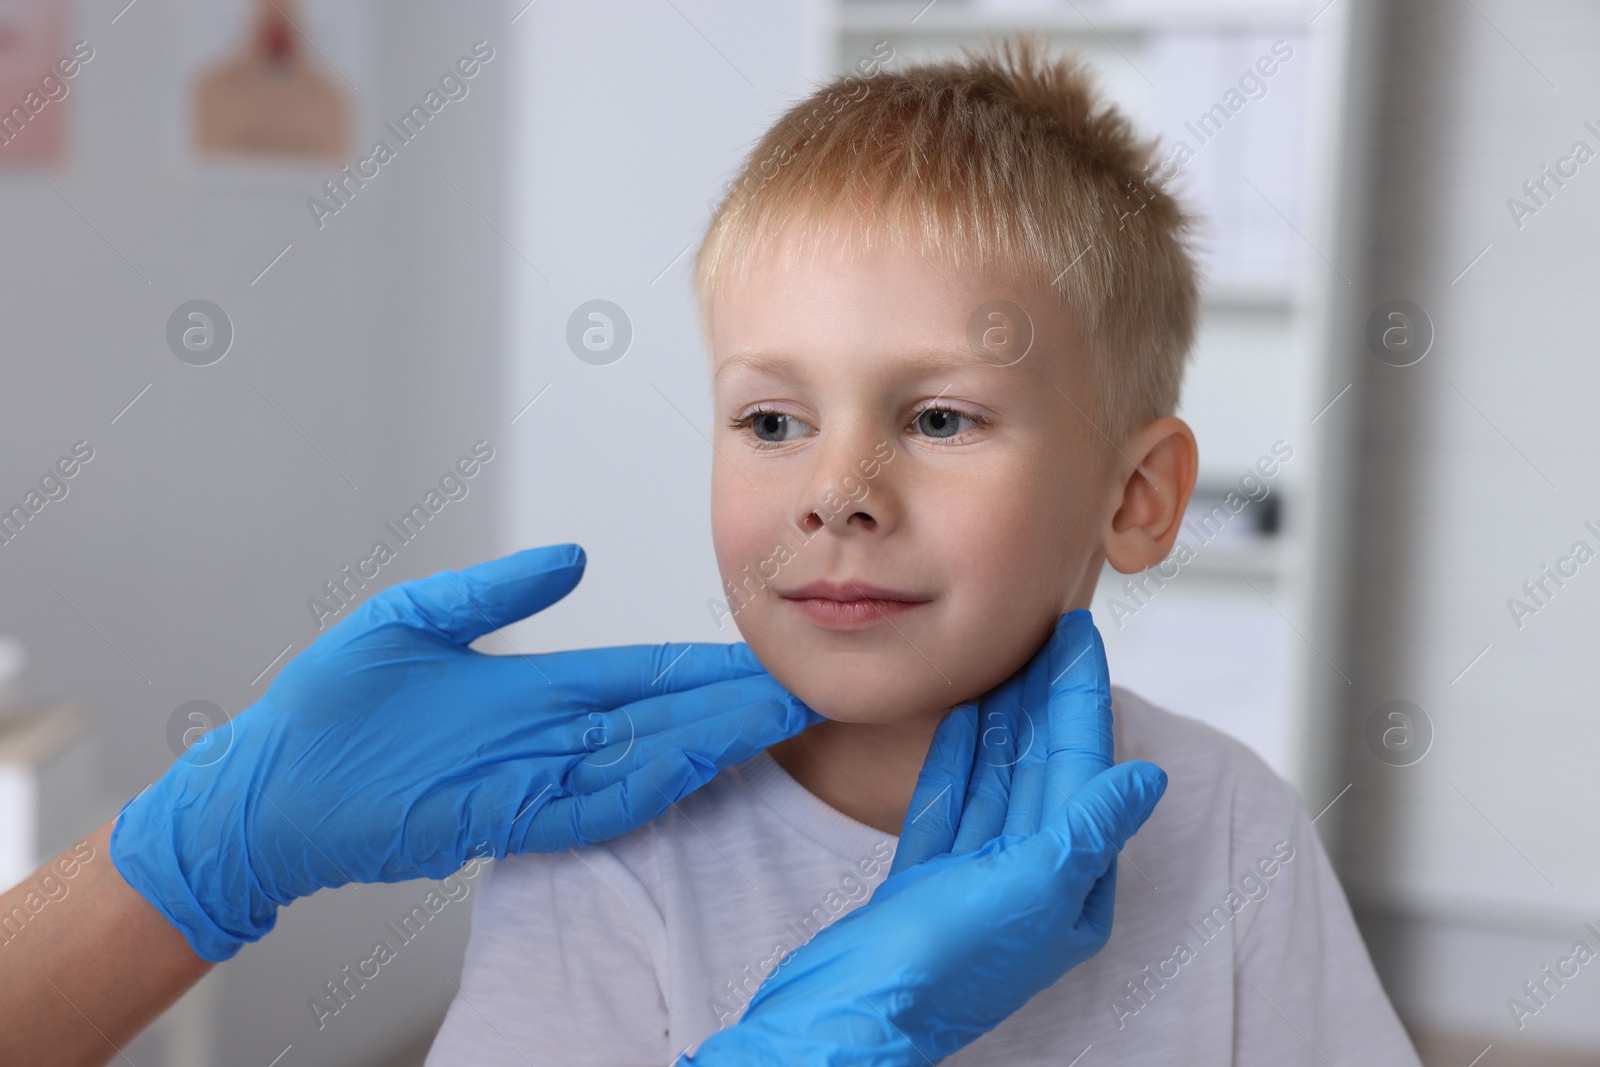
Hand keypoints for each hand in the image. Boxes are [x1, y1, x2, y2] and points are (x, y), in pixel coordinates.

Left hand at [111, 544, 818, 961]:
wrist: (266, 788)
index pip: (638, 675)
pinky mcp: (503, 813)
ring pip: (645, 759)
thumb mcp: (416, 620)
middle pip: (660, 717)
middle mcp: (545, 734)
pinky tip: (698, 757)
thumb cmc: (328, 713)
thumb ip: (496, 592)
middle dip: (732, 704)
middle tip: (802, 684)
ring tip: (775, 714)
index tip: (756, 653)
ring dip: (712, 738)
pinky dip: (651, 781)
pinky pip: (596, 802)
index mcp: (532, 689)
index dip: (700, 666)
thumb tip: (573, 557)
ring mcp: (531, 776)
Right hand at [686, 611, 1166, 1066]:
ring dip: (1005, 718)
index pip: (1082, 771)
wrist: (843, 1014)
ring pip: (997, 781)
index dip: (1081, 698)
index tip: (1080, 636)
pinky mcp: (922, 884)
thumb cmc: (936, 966)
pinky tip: (962, 716)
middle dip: (1047, 698)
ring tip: (1009, 657)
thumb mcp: (1028, 892)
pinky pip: (950, 804)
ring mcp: (971, 884)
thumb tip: (1147, 778)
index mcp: (1066, 893)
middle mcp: (1026, 886)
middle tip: (1051, 628)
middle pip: (1043, 768)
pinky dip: (959, 757)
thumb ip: (1086, 830)